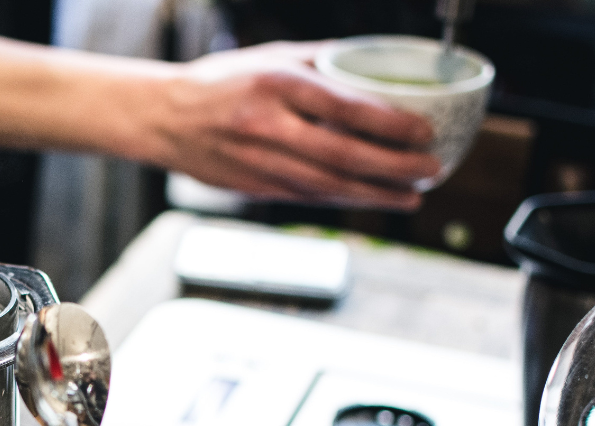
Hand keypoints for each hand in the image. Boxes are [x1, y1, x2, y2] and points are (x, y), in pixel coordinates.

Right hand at [153, 41, 439, 209]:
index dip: (391, 125)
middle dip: (395, 168)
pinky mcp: (254, 186)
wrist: (163, 118)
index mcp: (277, 84)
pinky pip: (308, 197)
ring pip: (330, 185)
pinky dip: (344, 201)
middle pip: (344, 154)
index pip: (346, 108)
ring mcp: (260, 161)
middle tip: (431, 170)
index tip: (425, 131)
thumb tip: (373, 65)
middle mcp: (269, 125)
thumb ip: (321, 62)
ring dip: (376, 194)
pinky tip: (370, 200)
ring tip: (411, 196)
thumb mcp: (270, 56)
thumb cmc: (219, 83)